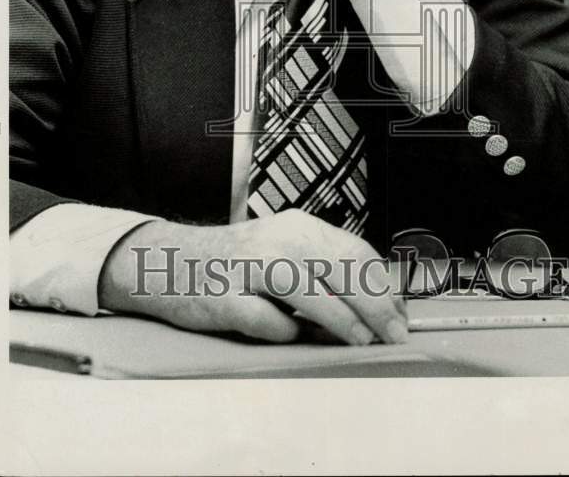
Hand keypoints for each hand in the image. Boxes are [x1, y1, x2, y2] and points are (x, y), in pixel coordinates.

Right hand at [98, 209, 407, 344]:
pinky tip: (286, 334)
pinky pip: (267, 322)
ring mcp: (249, 268)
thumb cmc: (236, 263)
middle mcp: (276, 240)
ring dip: (342, 321)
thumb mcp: (283, 251)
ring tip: (361, 341)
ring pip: (309, 293)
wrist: (168, 261)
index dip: (384, 287)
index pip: (355, 252)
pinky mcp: (226, 298)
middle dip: (375, 307)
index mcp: (297, 226)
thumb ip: (323, 269)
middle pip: (339, 269)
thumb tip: (378, 304)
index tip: (400, 316)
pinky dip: (284, 333)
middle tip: (393, 335)